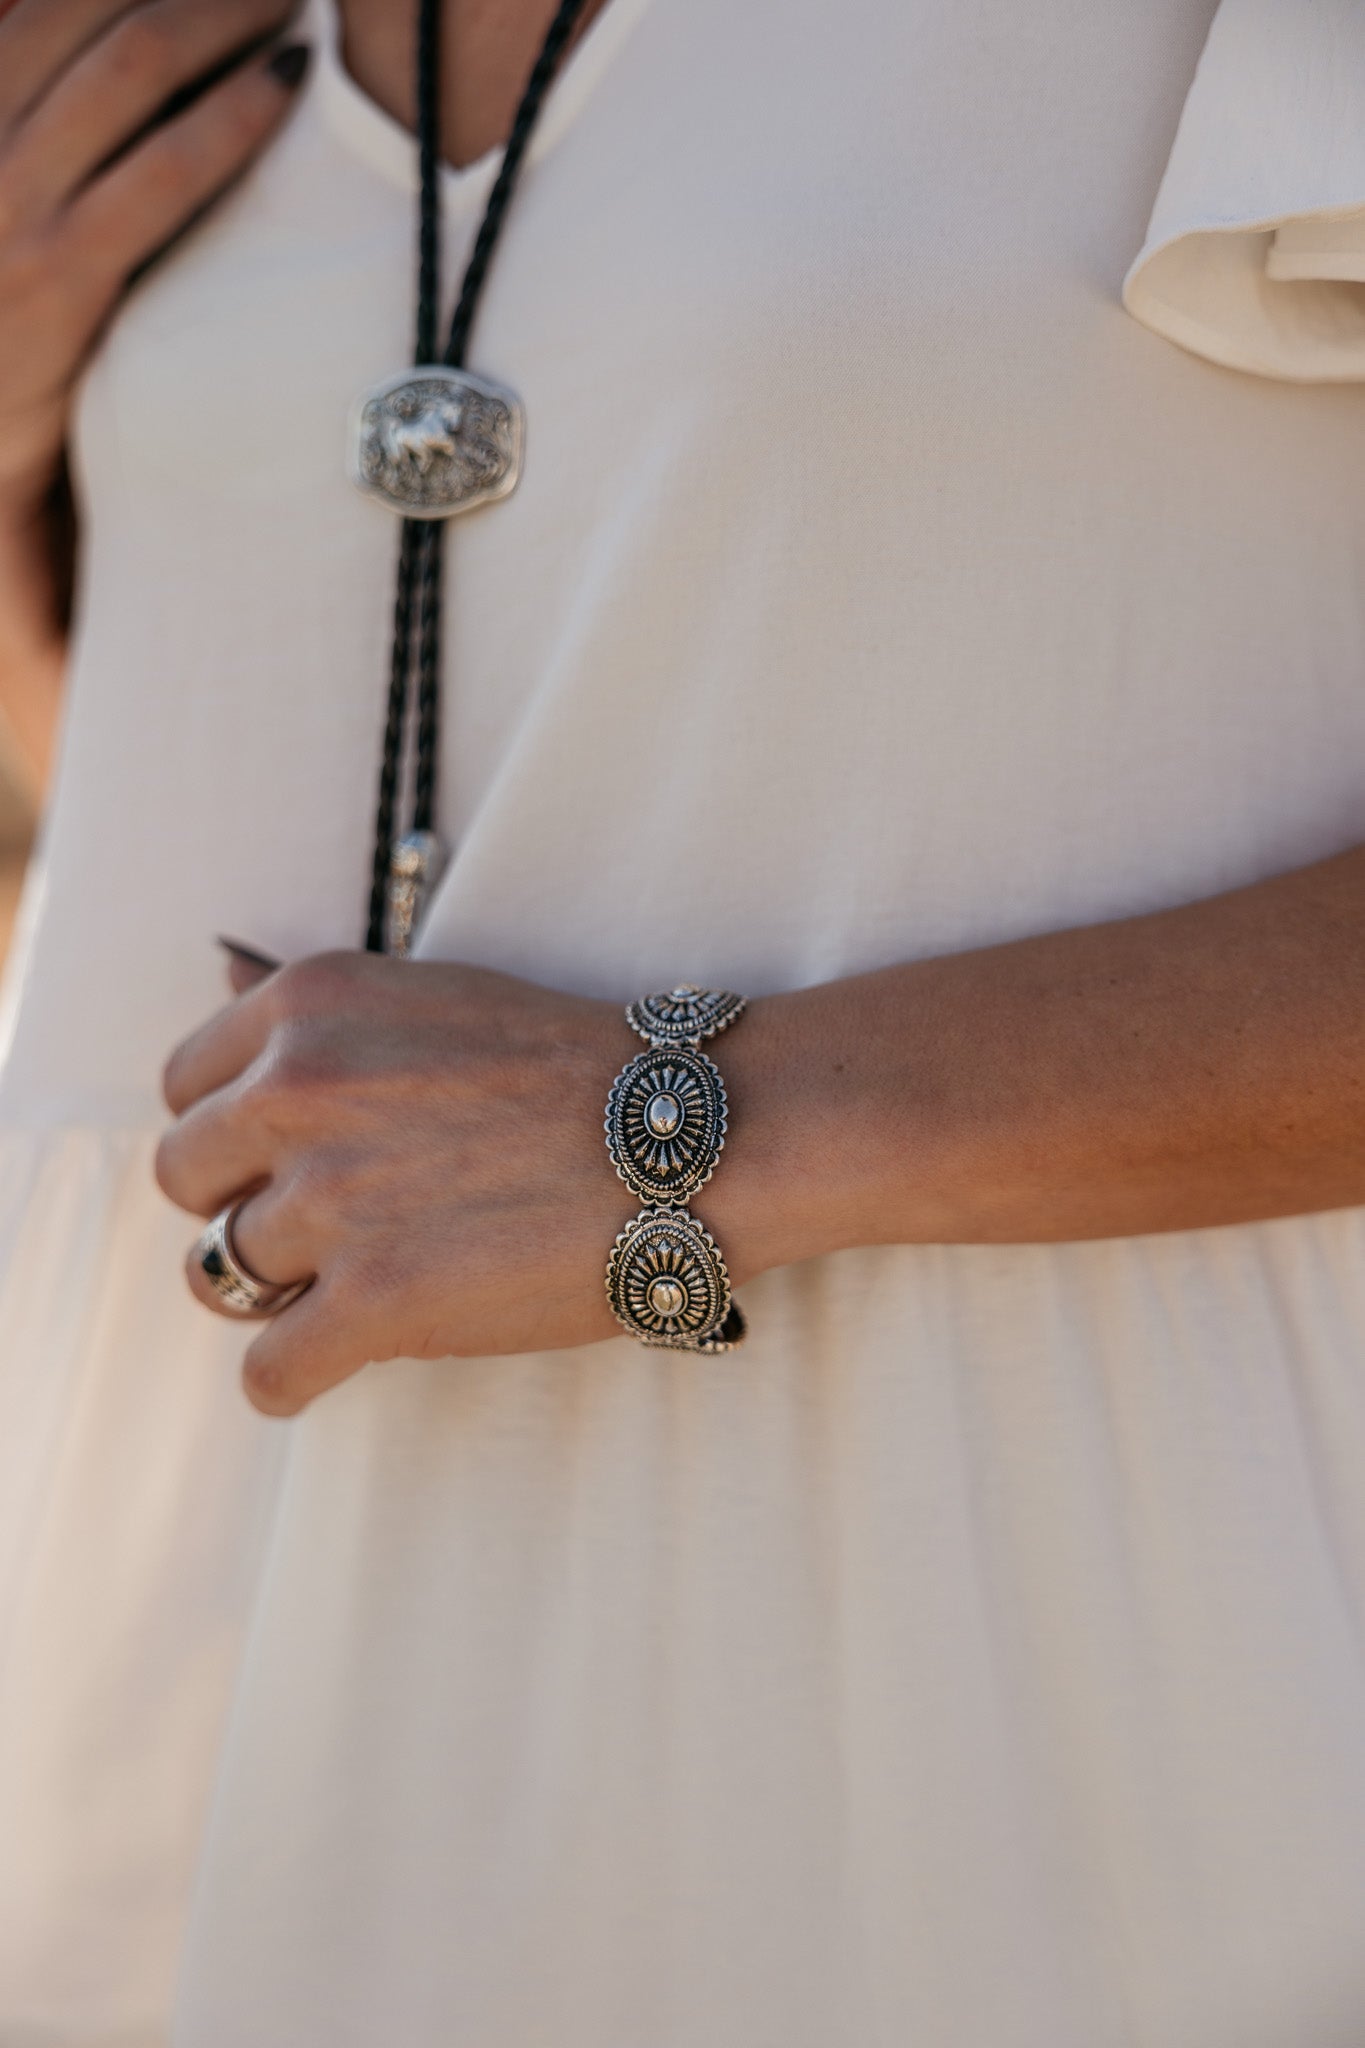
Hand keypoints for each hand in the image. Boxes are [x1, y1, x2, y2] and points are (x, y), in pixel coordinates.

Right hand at [0, 0, 307, 518]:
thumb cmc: (1, 342)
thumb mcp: (11, 220)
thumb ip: (47, 148)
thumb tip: (127, 88)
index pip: (47, 5)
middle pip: (95, 14)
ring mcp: (9, 207)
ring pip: (132, 65)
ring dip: (224, 16)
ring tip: (298, 2)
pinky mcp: (58, 280)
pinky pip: (161, 171)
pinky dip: (232, 115)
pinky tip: (287, 83)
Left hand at [156, 950, 641, 1415]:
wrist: (686, 1137)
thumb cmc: (575, 1066)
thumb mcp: (429, 993)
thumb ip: (318, 1007)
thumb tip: (216, 961)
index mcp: (307, 1008)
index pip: (186, 1085)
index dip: (233, 1134)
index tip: (282, 1158)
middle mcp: (297, 1092)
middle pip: (185, 1179)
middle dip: (239, 1208)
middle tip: (317, 1227)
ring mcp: (331, 1199)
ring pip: (217, 1275)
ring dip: (273, 1292)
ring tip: (342, 1291)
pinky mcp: (374, 1301)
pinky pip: (267, 1370)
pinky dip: (290, 1379)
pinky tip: (333, 1364)